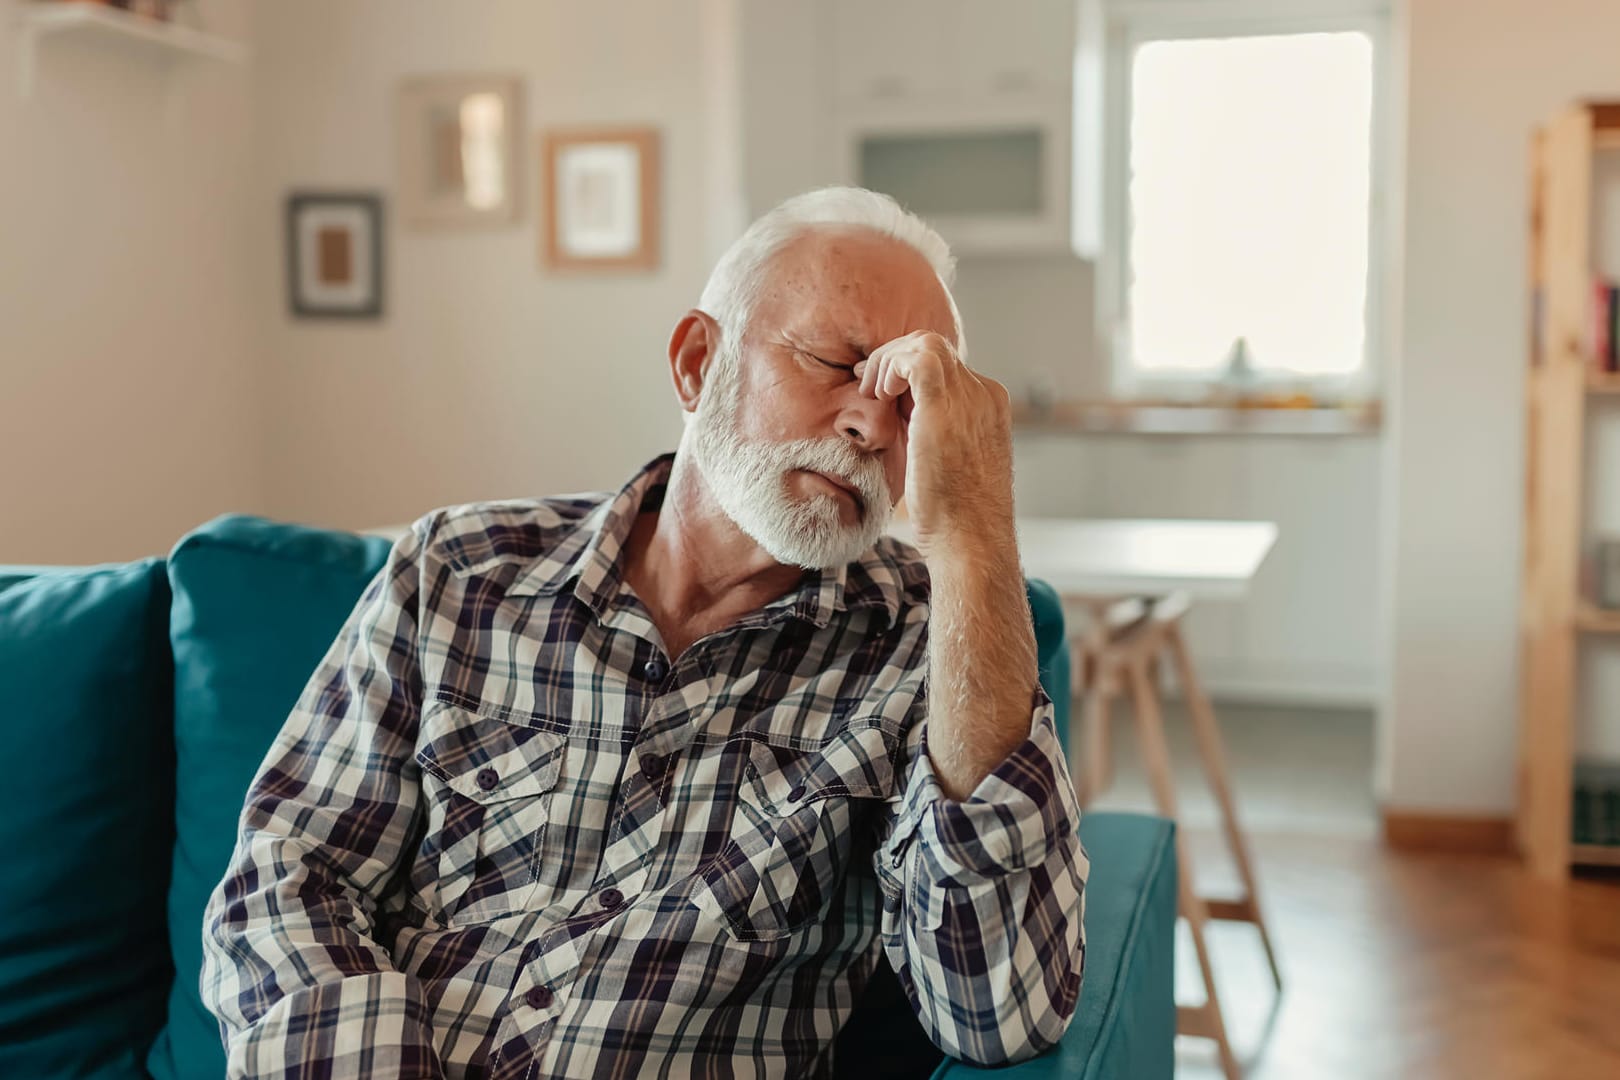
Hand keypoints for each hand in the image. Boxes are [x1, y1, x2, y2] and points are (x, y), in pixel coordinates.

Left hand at [853, 331, 1015, 561]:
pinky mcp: (945, 407)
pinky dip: (891, 367)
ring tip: (873, 391)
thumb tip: (904, 420)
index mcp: (988, 407)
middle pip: (935, 348)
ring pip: (925, 343)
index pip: (945, 366)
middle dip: (895, 359)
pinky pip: (917, 358)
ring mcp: (969, 399)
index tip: (880, 390)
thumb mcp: (950, 464)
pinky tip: (879, 393)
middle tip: (868, 384)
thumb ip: (936, 434)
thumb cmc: (955, 517)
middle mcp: (984, 396)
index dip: (907, 372)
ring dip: (890, 360)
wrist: (971, 540)